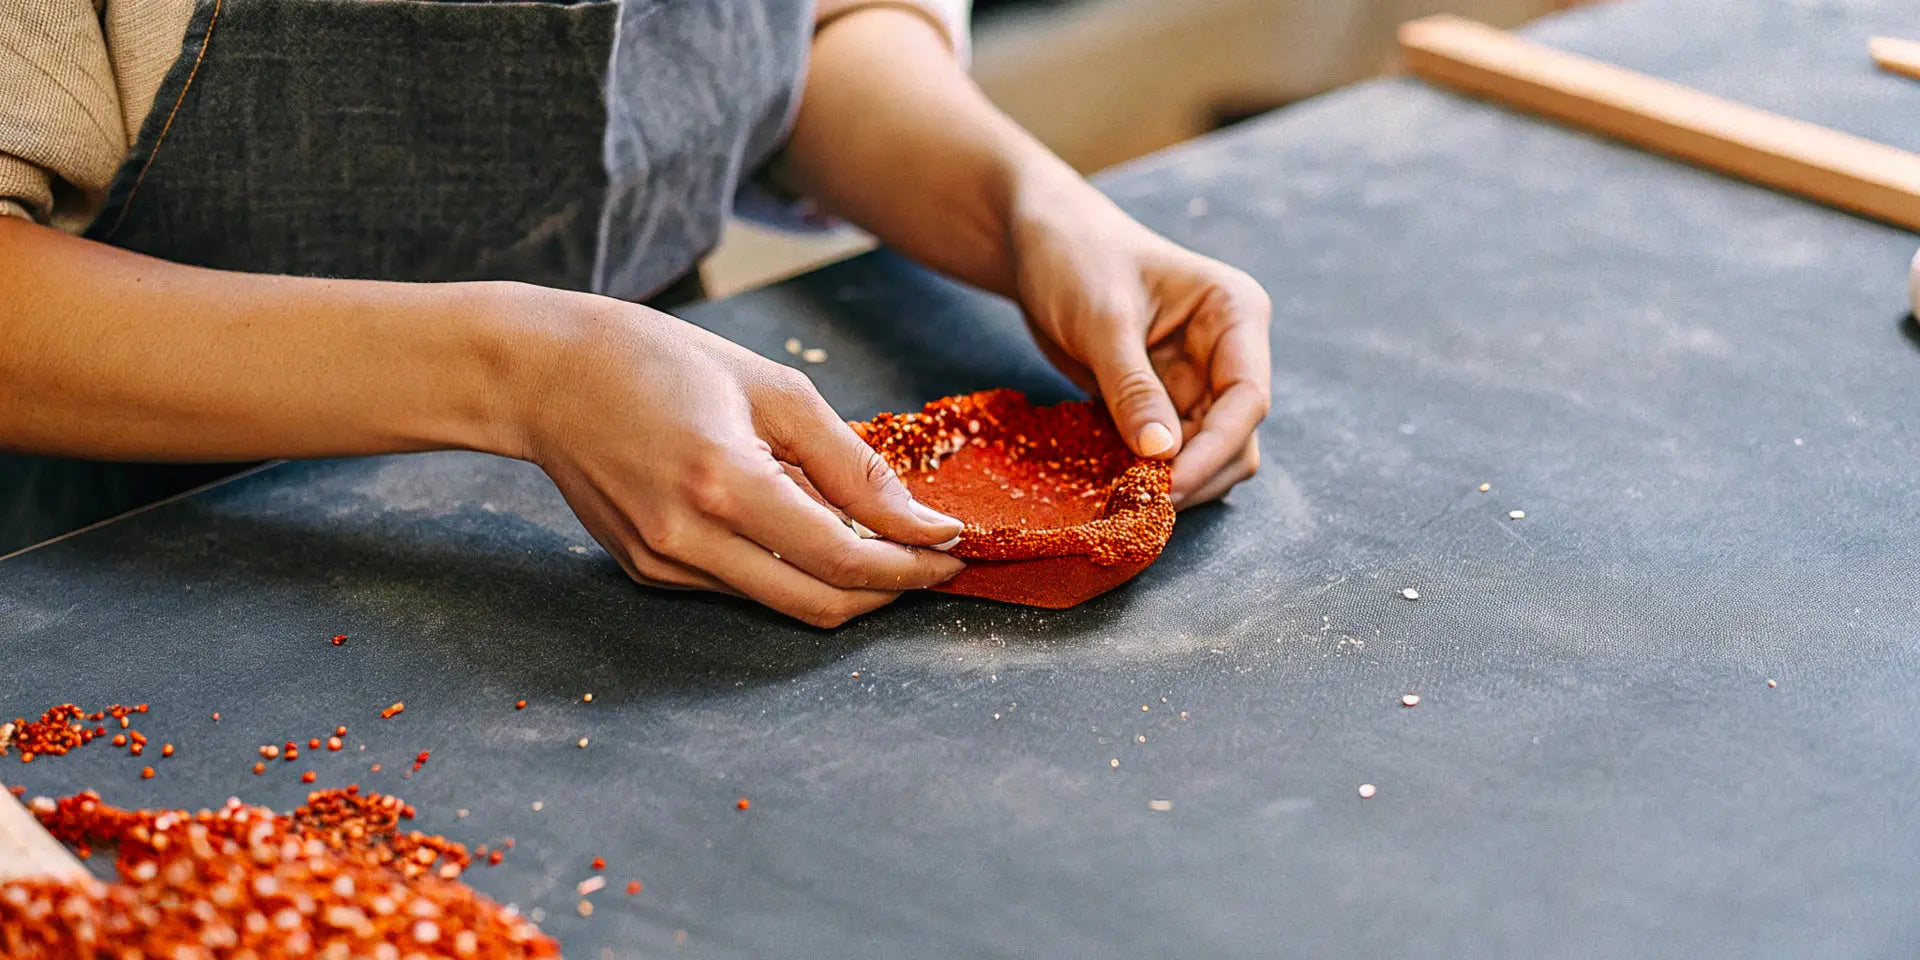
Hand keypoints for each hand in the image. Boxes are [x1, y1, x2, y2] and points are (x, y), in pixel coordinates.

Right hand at [509, 287, 964, 626]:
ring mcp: (662, 564)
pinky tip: (797, 525)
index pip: (841, 559)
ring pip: (781, 603)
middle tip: (929, 560)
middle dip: (888, 590)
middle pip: (818, 604)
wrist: (545, 376)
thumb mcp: (772, 388)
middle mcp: (687, 537)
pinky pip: (740, 588)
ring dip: (841, 582)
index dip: (909, 565)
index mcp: (723, 481)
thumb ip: (852, 462)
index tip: (952, 552)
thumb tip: (919, 521)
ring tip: (874, 536)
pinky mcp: (647, 573)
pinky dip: (786, 568)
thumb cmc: (659, 362)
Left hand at [1010, 184, 1272, 507]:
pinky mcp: (1164, 402)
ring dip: (1172, 481)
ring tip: (1123, 498)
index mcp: (1234, 314)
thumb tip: (1161, 454)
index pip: (1248, 398)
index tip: (1168, 486)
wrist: (1041, 243)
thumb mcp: (1102, 321)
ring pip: (1207, 454)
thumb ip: (1133, 387)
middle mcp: (1228, 352)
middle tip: (1140, 504)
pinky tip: (1113, 485)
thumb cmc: (1075, 257)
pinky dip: (1147, 473)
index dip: (1212, 450)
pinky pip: (1169, 453)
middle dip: (1195, 474)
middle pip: (1236, 438)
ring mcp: (1198, 380)